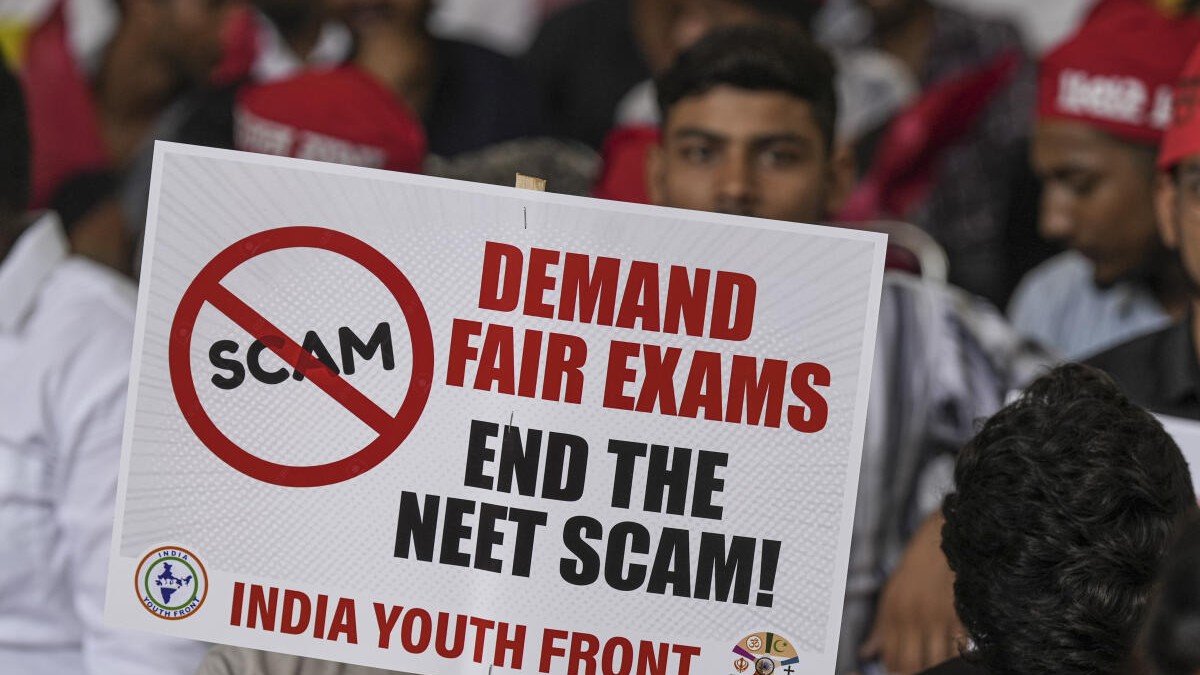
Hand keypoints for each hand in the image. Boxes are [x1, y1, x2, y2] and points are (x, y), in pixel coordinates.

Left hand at [860, 511, 964, 673]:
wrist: (942, 537)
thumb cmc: (916, 568)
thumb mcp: (891, 593)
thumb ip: (881, 626)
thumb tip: (867, 652)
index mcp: (894, 612)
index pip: (891, 658)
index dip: (895, 672)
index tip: (899, 674)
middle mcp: (914, 617)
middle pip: (912, 665)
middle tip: (919, 674)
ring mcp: (938, 617)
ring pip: (936, 661)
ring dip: (936, 669)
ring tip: (935, 667)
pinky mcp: (962, 614)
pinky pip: (960, 649)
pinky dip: (957, 659)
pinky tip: (955, 660)